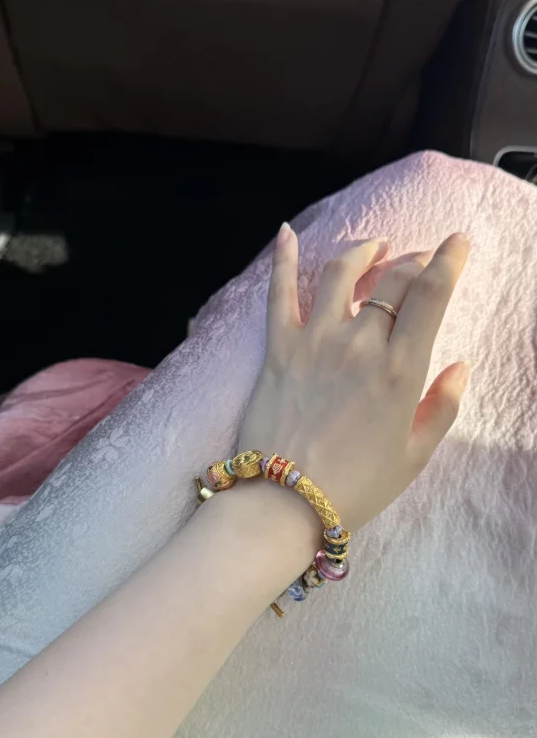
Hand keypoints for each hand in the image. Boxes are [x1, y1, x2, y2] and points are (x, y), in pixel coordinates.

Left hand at [239, 224, 469, 530]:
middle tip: (419, 258)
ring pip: (339, 273)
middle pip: (392, 279)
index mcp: (400, 370)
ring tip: (374, 245)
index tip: (456, 241)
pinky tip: (286, 233)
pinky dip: (282, 258)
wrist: (283, 504)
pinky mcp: (277, 348)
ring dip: (361, 251)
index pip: (430, 295)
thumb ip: (443, 407)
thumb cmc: (355, 487)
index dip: (448, 260)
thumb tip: (460, 367)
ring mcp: (314, 341)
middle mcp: (359, 344)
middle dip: (413, 259)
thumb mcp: (414, 456)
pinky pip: (279, 292)